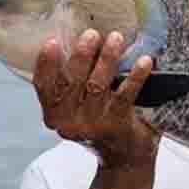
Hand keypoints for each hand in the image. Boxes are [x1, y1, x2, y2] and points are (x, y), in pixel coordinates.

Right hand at [32, 29, 159, 168]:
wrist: (124, 155)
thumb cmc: (100, 119)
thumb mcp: (78, 104)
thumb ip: (72, 81)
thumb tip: (75, 36)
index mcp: (54, 114)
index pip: (44, 87)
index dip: (45, 64)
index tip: (52, 41)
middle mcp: (69, 122)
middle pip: (71, 83)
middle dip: (81, 56)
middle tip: (92, 33)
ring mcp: (93, 124)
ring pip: (97, 85)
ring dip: (107, 59)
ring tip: (116, 38)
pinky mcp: (117, 123)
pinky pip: (126, 95)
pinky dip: (136, 76)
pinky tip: (145, 60)